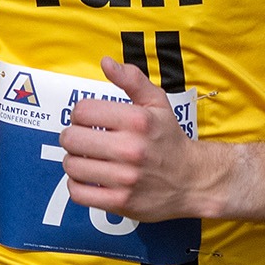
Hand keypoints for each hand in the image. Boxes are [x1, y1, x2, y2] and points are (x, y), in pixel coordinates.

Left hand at [60, 58, 206, 221]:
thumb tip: (106, 63)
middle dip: (73, 137)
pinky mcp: (120, 201)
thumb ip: (132, 80)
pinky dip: (77, 185)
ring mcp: (125, 178)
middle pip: (71, 138)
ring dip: (74, 160)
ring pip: (72, 165)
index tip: (89, 120)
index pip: (82, 110)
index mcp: (138, 120)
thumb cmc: (170, 139)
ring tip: (87, 158)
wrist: (193, 180)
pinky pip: (78, 192)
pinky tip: (89, 178)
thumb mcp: (158, 103)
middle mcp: (131, 149)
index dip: (80, 114)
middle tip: (84, 139)